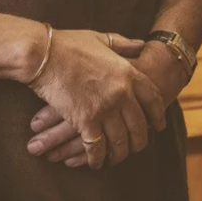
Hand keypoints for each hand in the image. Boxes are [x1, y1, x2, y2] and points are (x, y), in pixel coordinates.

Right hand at [23, 30, 164, 168]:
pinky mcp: (85, 121)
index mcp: (128, 73)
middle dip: (139, 141)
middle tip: (136, 148)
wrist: (43, 54)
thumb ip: (123, 45)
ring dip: (119, 154)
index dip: (157, 115)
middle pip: (139, 125)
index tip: (158, 126)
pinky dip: (97, 158)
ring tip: (115, 158)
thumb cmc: (68, 44)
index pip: (153, 99)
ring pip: (120, 141)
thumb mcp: (101, 39)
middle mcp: (121, 93)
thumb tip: (141, 45)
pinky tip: (96, 161)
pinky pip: (97, 147)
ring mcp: (105, 108)